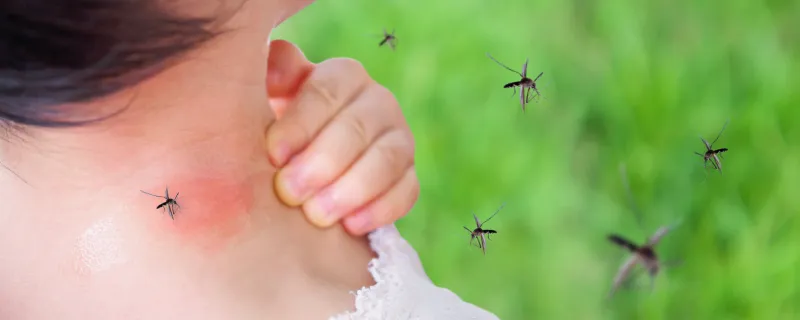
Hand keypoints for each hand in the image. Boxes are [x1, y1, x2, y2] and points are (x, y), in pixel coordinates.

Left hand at [265, 40, 418, 235]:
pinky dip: (380, 209)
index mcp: (341, 76)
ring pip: (387, 159)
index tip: (272, 155)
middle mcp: (377, 101)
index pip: (326, 92)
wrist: (303, 174)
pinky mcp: (408, 176)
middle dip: (322, 163)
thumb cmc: (278, 134)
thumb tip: (278, 65)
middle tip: (288, 192)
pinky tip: (351, 226)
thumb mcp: (264, 100)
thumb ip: (270, 75)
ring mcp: (399, 139)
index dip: (300, 124)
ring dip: (352, 189)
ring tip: (317, 216)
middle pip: (357, 128)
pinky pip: (407, 191)